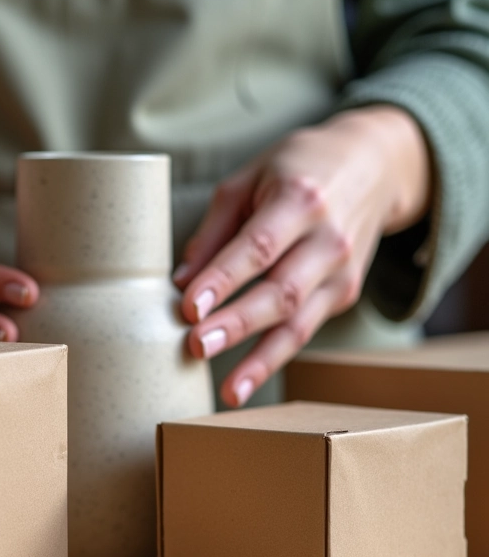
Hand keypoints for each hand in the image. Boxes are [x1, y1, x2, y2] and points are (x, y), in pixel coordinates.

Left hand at [173, 105, 430, 406]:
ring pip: (298, 323)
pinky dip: (273, 357)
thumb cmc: (298, 168)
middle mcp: (329, 238)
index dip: (222, 279)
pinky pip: (304, 330)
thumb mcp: (251, 178)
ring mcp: (342, 271)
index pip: (257, 246)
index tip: (188, 307)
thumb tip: (181, 282)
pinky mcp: (343, 293)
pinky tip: (246, 380)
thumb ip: (215, 230)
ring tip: (228, 391)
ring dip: (259, 359)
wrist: (374, 164)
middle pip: (281, 291)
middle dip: (237, 323)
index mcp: (300, 199)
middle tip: (195, 346)